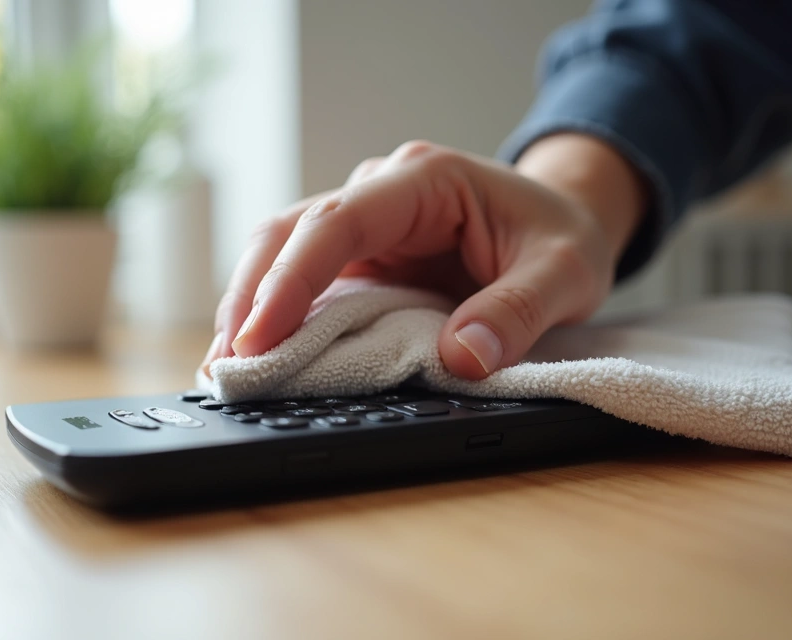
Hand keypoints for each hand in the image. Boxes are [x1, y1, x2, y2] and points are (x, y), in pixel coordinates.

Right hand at [202, 134, 645, 379]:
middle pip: (289, 232)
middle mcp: (381, 193)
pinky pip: (303, 278)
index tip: (260, 336)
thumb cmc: (564, 236)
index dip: (292, 279)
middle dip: (250, 297)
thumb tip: (460, 359)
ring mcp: (365, 224)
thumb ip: (517, 312)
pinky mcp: (361, 257)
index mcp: (423, 180)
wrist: (567, 217)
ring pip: (282, 252)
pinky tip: (256, 357)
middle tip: (226, 366)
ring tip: (224, 369)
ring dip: (248, 306)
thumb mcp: (564, 274)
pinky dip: (274, 316)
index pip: (336, 222)